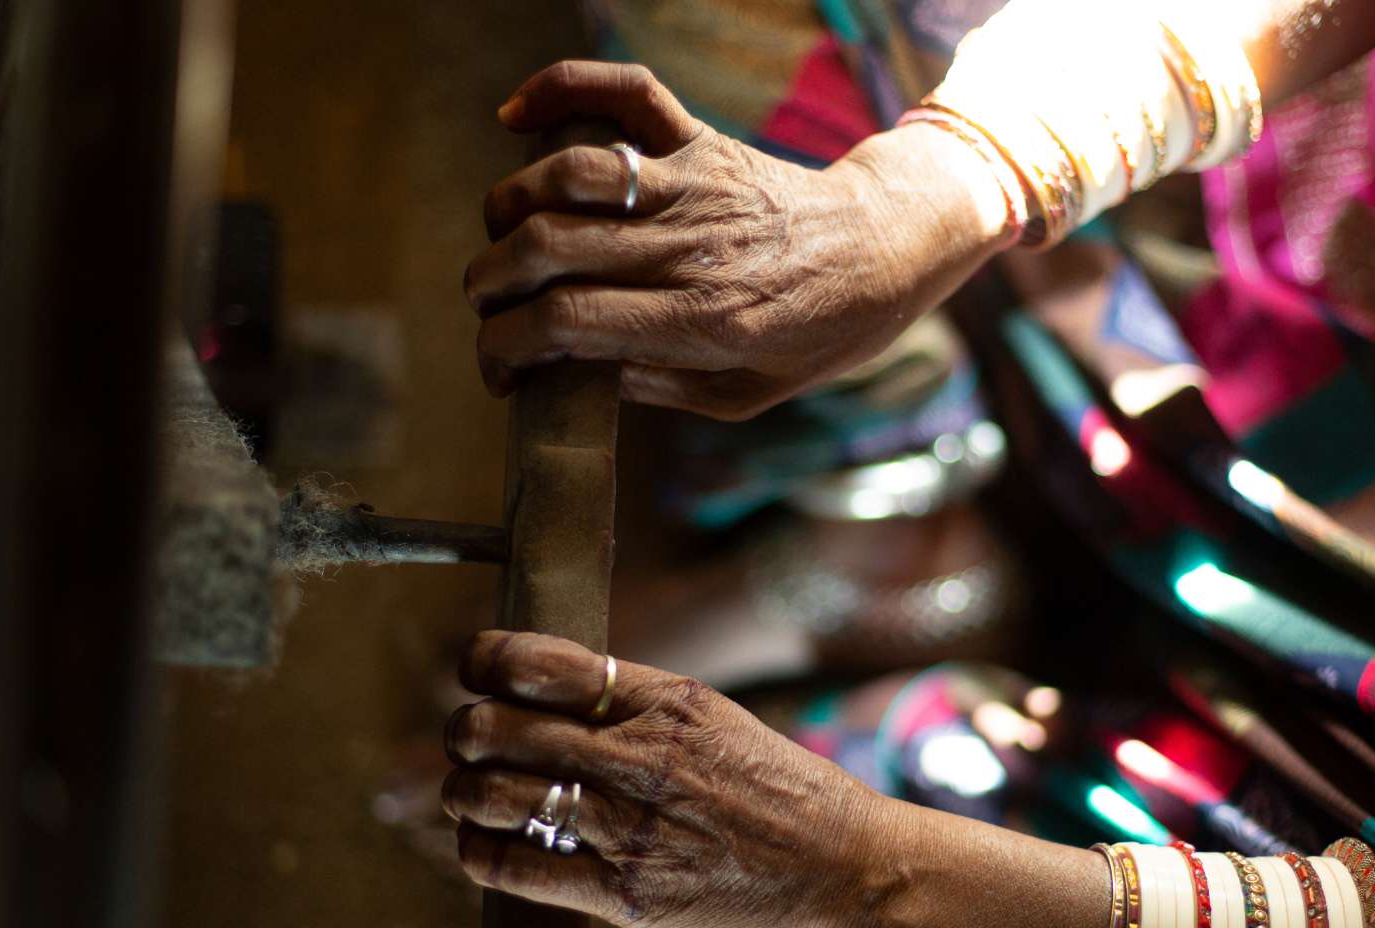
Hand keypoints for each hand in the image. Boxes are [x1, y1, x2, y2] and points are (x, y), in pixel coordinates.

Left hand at [442, 630, 891, 927]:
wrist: (843, 871)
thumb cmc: (782, 793)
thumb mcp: (716, 719)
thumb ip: (637, 704)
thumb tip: (552, 689)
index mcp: (663, 700)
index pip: (537, 662)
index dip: (485, 661)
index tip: (476, 669)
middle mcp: (638, 757)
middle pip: (498, 727)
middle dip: (466, 731)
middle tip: (468, 740)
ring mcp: (629, 826)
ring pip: (493, 796)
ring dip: (463, 792)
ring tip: (468, 794)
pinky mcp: (624, 892)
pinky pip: (517, 867)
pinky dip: (481, 853)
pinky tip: (482, 845)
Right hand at [464, 61, 1011, 419]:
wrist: (888, 250)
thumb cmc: (819, 333)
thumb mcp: (748, 394)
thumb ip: (662, 388)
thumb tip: (579, 374)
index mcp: (704, 319)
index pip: (568, 322)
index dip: (506, 347)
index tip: (498, 366)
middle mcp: (692, 246)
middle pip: (551, 248)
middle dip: (490, 281)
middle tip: (485, 306)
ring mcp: (695, 184)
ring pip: (570, 174)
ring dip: (510, 204)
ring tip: (502, 237)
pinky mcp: (701, 141)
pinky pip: (626, 91)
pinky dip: (561, 87)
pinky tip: (516, 114)